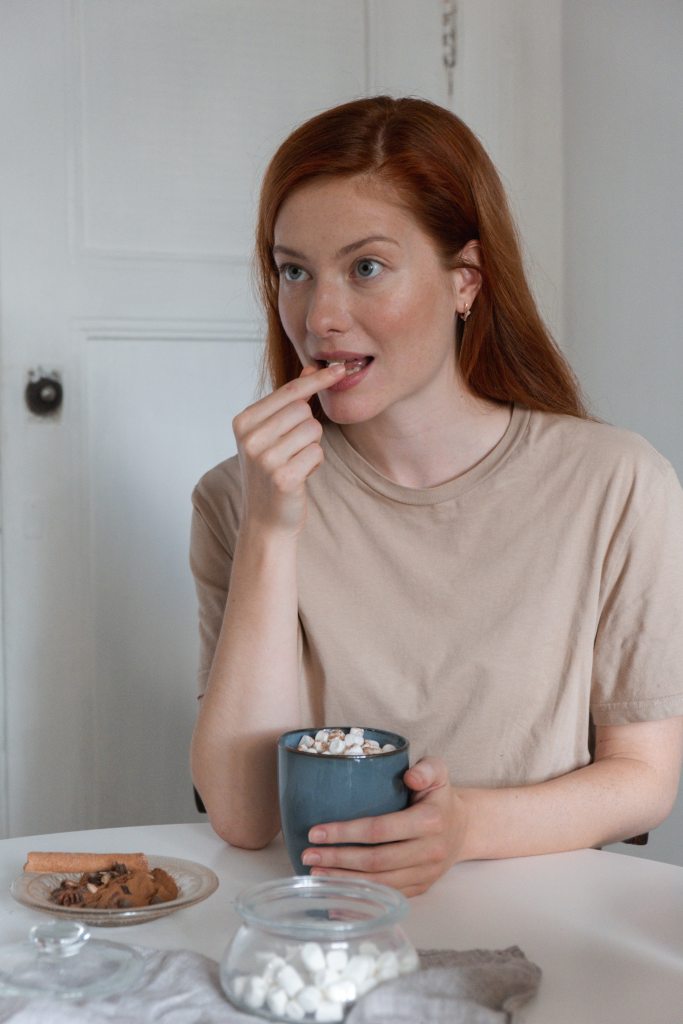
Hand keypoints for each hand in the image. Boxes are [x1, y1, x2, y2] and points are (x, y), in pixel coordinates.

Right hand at [232, 363, 345, 534]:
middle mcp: (250, 438)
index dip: (317, 380)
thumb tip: (311, 367)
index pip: (289, 392)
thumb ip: (289, 401)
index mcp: (243, 421)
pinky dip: (314, 463)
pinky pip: (317, 452)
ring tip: (295, 463)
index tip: (340, 369)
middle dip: (308, 427)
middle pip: (303, 410)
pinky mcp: (283, 477)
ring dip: (312, 447)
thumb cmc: (272, 473)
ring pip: (313, 430)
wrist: (266, 520)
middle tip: (293, 450)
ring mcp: (265, 458)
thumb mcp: (272, 434)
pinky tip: (300, 476)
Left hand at [300, 758, 466, 896]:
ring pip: (380, 883)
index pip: (380, 830)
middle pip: (376, 860)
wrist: (464, 828)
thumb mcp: (439, 772)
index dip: (345, 832)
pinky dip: (361, 895)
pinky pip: (387, 896)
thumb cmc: (440, 796)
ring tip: (315, 871)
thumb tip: (409, 775)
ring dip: (344, 879)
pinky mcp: (421, 888)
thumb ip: (427, 768)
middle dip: (338, 859)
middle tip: (308, 854)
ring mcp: (426, 874)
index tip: (315, 831)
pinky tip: (337, 890)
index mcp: (430, 821)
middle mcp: (430, 851)